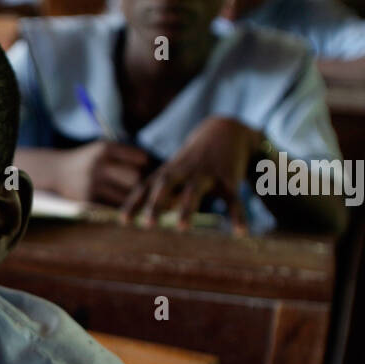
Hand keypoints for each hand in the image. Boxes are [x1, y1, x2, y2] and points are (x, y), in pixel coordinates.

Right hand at [58, 140, 148, 204]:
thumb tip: (154, 169)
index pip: (140, 158)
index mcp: (105, 148)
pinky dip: (120, 205)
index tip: (142, 167)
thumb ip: (125, 156)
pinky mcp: (88, 199)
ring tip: (130, 194)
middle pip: (136, 177)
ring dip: (131, 196)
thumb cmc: (86, 160)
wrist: (55, 172)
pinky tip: (120, 203)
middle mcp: (98, 164)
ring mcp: (92, 183)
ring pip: (127, 195)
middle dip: (139, 182)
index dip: (145, 164)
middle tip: (137, 184)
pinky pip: (115, 205)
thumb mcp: (102, 149)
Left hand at [119, 116, 260, 234]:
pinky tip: (241, 233)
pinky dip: (238, 216)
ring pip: (195, 191)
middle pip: (166, 185)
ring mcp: (207, 174)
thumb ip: (159, 193)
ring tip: (182, 228)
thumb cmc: (192, 160)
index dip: (134, 203)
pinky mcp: (229, 178)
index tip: (123, 221)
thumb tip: (141, 219)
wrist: (225, 129)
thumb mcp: (173, 171)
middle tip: (147, 224)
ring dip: (187, 209)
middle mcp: (184, 172)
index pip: (146, 187)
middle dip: (156, 204)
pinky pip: (234, 199)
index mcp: (168, 172)